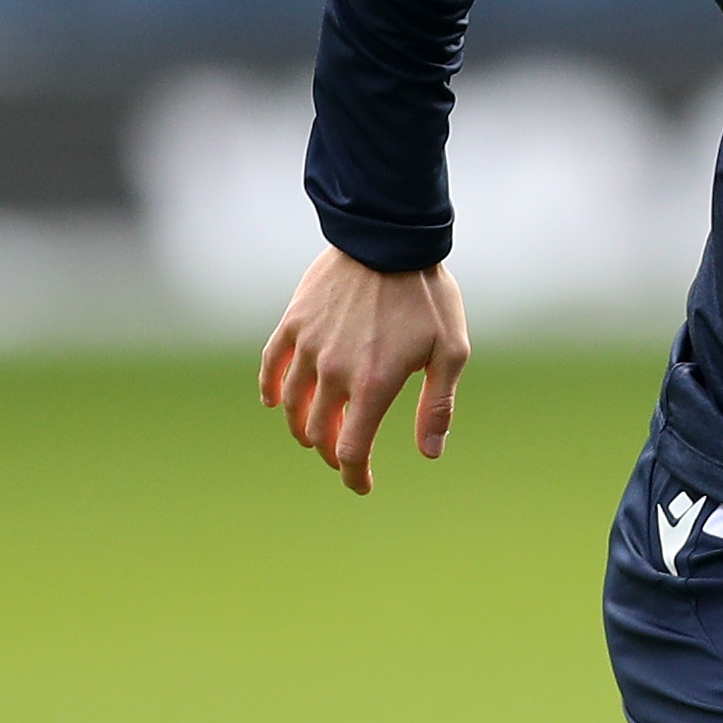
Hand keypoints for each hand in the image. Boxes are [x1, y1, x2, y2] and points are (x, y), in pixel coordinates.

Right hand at [259, 244, 469, 491]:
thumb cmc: (428, 296)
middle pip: (319, 432)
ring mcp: (309, 347)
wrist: (390, 238)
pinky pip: (272, 364)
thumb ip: (437, 405)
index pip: (350, 450)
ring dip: (302, 426)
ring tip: (314, 432)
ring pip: (293, 405)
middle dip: (330, 452)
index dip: (353, 474)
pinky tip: (276, 401)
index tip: (361, 484)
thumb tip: (430, 452)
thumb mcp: (451, 352)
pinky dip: (271, 388)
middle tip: (345, 454)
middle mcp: (335, 372)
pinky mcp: (294, 322)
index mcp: (374, 384)